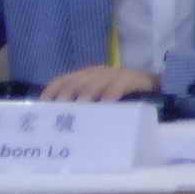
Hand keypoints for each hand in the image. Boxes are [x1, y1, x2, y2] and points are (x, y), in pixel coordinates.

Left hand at [40, 65, 161, 103]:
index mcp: (85, 77)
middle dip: (67, 94)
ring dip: (87, 93)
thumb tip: (56, 121)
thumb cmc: (118, 100)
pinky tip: (107, 102)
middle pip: (77, 81)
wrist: (152, 89)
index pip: (62, 80)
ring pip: (96, 81)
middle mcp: (97, 73)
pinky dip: (112, 92)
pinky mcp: (132, 78)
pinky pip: (120, 84)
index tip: (42, 104)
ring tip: (81, 106)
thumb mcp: (97, 100)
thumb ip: (81, 106)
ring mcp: (115, 74)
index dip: (51, 90)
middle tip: (61, 109)